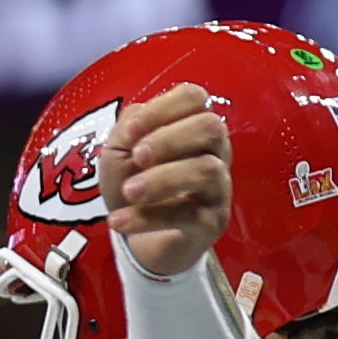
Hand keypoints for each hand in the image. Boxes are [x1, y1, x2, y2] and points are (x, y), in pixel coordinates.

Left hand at [113, 82, 231, 279]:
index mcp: (192, 126)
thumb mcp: (120, 151)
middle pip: (211, 128)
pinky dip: (149, 218)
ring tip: (129, 191)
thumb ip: (128, 129)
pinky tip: (119, 221)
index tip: (131, 131)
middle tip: (137, 157)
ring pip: (207, 170)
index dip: (162, 108)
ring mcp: (218, 187)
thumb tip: (138, 121)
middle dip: (170, 139)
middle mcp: (214, 151)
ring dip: (163, 179)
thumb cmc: (134, 184)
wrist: (138, 239)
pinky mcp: (213, 222)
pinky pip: (189, 216)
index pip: (194, 98)